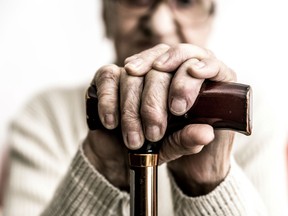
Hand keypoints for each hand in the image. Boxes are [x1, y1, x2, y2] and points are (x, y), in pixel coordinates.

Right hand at [124, 43, 236, 195]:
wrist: (122, 153)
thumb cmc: (155, 146)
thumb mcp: (174, 146)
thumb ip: (188, 139)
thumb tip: (206, 133)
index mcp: (192, 81)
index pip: (198, 62)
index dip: (187, 81)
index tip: (178, 107)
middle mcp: (166, 68)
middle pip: (161, 69)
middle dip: (154, 104)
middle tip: (154, 133)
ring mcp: (136, 69)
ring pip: (134, 74)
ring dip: (132, 110)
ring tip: (134, 140)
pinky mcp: (110, 75)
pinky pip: (109, 76)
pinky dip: (110, 101)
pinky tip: (112, 122)